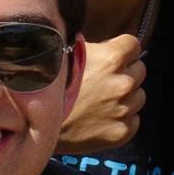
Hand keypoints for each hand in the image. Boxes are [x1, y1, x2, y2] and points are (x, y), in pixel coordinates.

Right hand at [56, 33, 145, 150]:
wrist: (34, 124)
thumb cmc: (49, 85)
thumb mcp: (68, 53)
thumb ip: (95, 47)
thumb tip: (109, 42)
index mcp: (113, 59)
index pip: (134, 45)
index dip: (122, 50)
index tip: (111, 58)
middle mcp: (123, 83)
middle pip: (139, 71)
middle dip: (125, 73)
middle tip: (102, 82)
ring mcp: (124, 109)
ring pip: (138, 96)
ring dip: (125, 97)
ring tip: (99, 102)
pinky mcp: (121, 132)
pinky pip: (133, 120)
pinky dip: (121, 119)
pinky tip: (100, 118)